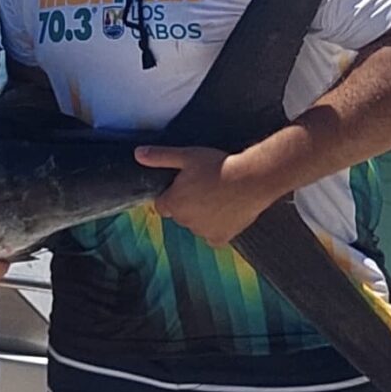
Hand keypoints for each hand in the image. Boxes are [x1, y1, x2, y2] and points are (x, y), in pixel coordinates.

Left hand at [135, 145, 279, 245]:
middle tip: (204, 188)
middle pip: (180, 216)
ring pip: (197, 226)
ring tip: (218, 197)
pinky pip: (213, 237)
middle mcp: (185, 221)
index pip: (162, 205)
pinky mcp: (221, 237)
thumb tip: (138, 154)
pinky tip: (224, 214)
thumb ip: (160, 157)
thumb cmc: (219, 166)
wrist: (252, 179)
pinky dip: (217, 229)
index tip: (184, 187)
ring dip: (202, 216)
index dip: (171, 195)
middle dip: (187, 205)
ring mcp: (203, 231)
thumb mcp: (187, 156)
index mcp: (173, 203)